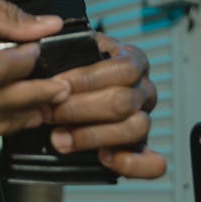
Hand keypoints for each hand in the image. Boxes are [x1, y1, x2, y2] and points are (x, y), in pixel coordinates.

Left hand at [45, 33, 165, 179]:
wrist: (70, 92)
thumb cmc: (70, 69)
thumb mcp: (68, 47)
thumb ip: (61, 42)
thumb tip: (51, 37)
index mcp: (132, 59)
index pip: (123, 69)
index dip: (88, 78)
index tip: (57, 84)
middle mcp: (143, 89)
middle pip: (124, 101)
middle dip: (80, 109)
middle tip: (49, 113)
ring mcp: (144, 118)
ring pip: (135, 129)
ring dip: (93, 136)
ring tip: (60, 138)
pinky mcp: (139, 148)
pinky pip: (151, 164)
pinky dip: (129, 164)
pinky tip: (103, 158)